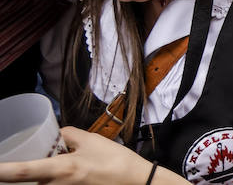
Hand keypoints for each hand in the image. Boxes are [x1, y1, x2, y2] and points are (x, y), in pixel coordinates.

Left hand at [0, 126, 176, 183]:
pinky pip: (54, 184)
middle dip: (32, 166)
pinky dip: (57, 177)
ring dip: (49, 171)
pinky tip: (79, 171)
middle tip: (57, 154)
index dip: (2, 171)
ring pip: (43, 182)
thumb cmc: (116, 162)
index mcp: (60, 170)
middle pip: (30, 178)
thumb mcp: (92, 141)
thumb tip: (55, 136)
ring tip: (77, 163)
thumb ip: (67, 135)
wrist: (136, 182)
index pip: (21, 172)